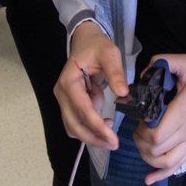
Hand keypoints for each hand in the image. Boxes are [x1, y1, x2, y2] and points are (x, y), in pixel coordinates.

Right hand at [53, 22, 127, 149]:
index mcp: (69, 81)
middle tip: (114, 144)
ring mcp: (63, 99)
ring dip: (91, 135)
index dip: (97, 126)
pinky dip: (89, 127)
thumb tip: (123, 94)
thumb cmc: (96, 46)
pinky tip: (105, 121)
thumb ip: (115, 73)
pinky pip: (76, 121)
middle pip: (73, 124)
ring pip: (73, 127)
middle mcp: (62, 93)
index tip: (113, 138)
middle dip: (94, 137)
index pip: (82, 110)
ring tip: (111, 134)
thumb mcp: (109, 54)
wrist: (85, 42)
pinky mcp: (69, 103)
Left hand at [132, 56, 185, 185]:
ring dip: (148, 157)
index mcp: (182, 112)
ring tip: (142, 144)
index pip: (157, 134)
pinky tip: (150, 179)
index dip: (143, 131)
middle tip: (138, 126)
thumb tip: (144, 73)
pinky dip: (162, 174)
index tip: (140, 118)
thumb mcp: (185, 63)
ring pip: (165, 162)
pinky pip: (177, 164)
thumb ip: (161, 62)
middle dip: (141, 141)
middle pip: (157, 150)